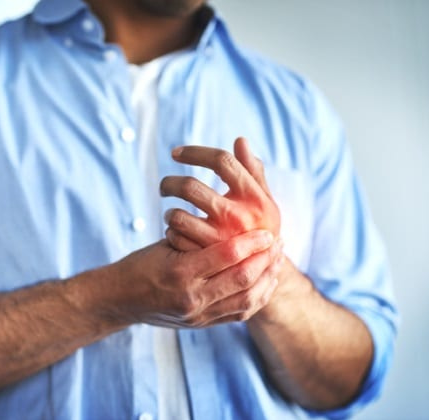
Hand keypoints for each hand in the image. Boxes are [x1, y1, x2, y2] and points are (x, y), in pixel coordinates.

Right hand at [109, 230, 282, 326]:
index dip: (251, 242)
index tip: (266, 230)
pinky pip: (239, 314)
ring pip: (246, 300)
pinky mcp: (202, 324)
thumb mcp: (165, 244)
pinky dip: (257, 297)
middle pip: (242, 279)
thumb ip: (197, 237)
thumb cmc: (140, 264)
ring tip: (277, 260)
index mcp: (180, 272)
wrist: (119, 300)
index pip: (227, 255)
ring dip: (267, 278)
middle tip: (278, 242)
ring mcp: (198, 316)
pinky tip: (266, 282)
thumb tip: (232, 222)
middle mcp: (191, 298)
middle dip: (266, 259)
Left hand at [160, 137, 279, 251]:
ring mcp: (221, 239)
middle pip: (191, 187)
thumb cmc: (259, 226)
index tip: (176, 153)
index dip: (195, 152)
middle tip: (164, 186)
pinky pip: (176, 238)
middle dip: (170, 183)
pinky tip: (175, 231)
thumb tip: (240, 141)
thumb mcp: (263, 200)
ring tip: (171, 212)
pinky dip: (171, 232)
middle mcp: (238, 216)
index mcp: (254, 196)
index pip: (222, 161)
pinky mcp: (207, 258)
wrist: (264, 269)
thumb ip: (253, 171)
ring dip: (169, 211)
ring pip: (178, 216)